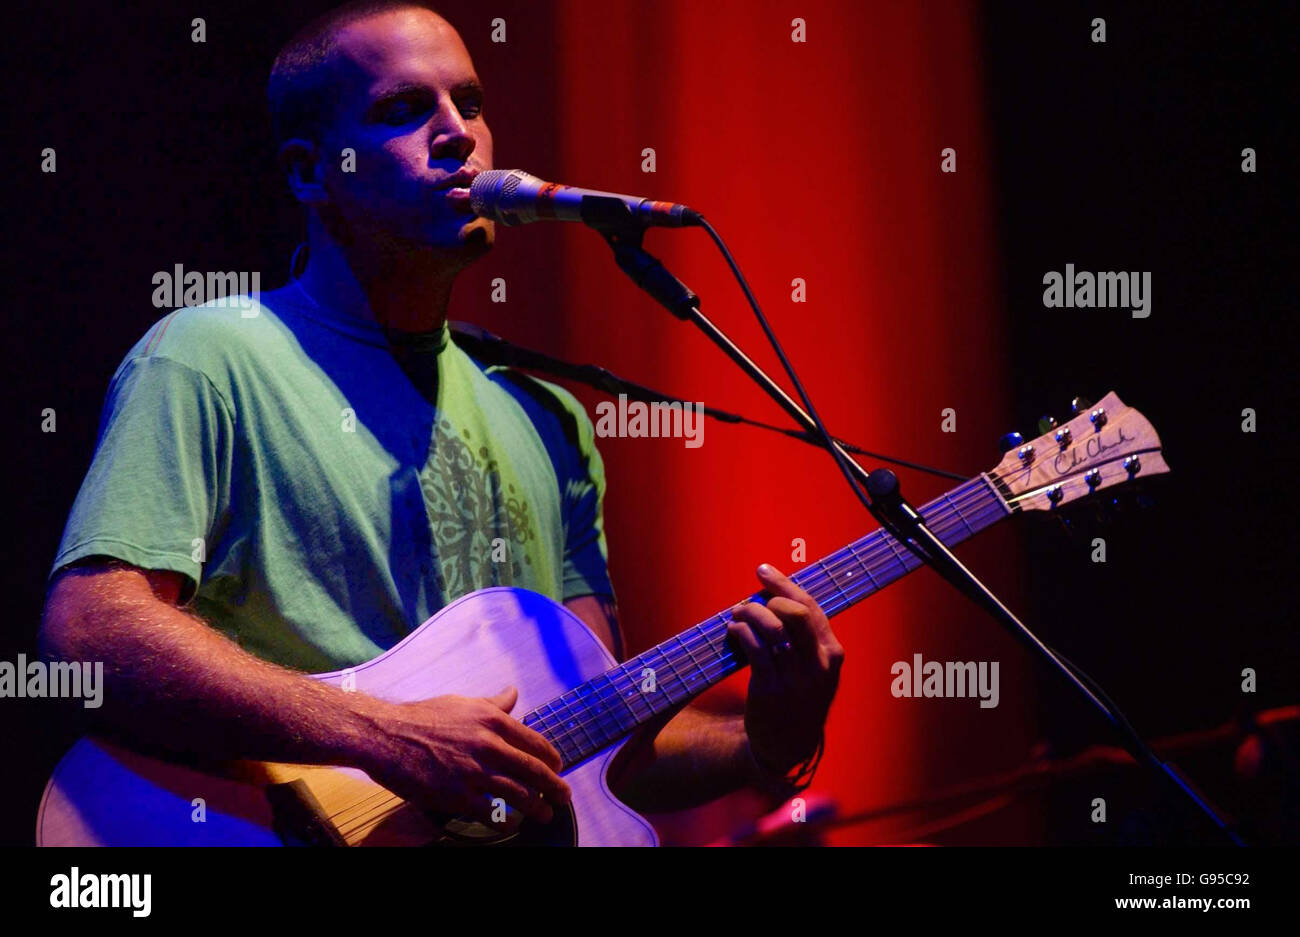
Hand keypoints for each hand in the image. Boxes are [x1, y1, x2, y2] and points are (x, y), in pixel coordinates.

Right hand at [358, 687, 570, 824]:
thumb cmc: (424, 717)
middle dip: (555, 786)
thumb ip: (493, 704)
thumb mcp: (463, 704)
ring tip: (545, 814)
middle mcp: (489, 745)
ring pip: (519, 795)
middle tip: (564, 796)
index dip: (552, 759)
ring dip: (537, 808)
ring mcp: (474, 772)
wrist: (386, 735)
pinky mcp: (457, 796)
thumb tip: (513, 694)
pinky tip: (510, 823)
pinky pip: (491, 813)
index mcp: (493, 721)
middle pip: (534, 771)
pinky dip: (504, 820)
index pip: (535, 742)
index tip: (557, 767)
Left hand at [727, 564, 843, 773]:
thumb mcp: (816, 669)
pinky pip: (755, 649)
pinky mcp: (770, 690)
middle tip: (751, 601)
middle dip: (770, 597)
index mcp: (832, 654)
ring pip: (772, 629)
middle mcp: (818, 665)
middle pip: (797, 613)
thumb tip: (775, 594)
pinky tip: (734, 630)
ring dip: (749, 613)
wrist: (787, 744)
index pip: (811, 607)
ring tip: (737, 614)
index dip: (785, 584)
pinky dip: (741, 632)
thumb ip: (806, 637)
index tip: (763, 571)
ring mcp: (795, 679)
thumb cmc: (799, 697)